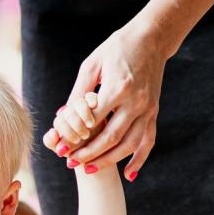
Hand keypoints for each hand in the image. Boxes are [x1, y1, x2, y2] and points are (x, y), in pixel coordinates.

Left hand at [43, 20, 167, 179]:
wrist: (152, 39)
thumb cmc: (116, 48)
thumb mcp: (92, 64)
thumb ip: (79, 92)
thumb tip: (63, 117)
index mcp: (118, 88)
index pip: (92, 121)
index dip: (74, 137)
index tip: (59, 148)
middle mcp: (136, 101)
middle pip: (110, 138)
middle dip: (88, 154)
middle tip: (70, 163)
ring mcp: (148, 109)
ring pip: (128, 144)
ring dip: (109, 161)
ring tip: (89, 169)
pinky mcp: (154, 112)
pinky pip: (148, 141)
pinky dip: (139, 160)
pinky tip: (128, 175)